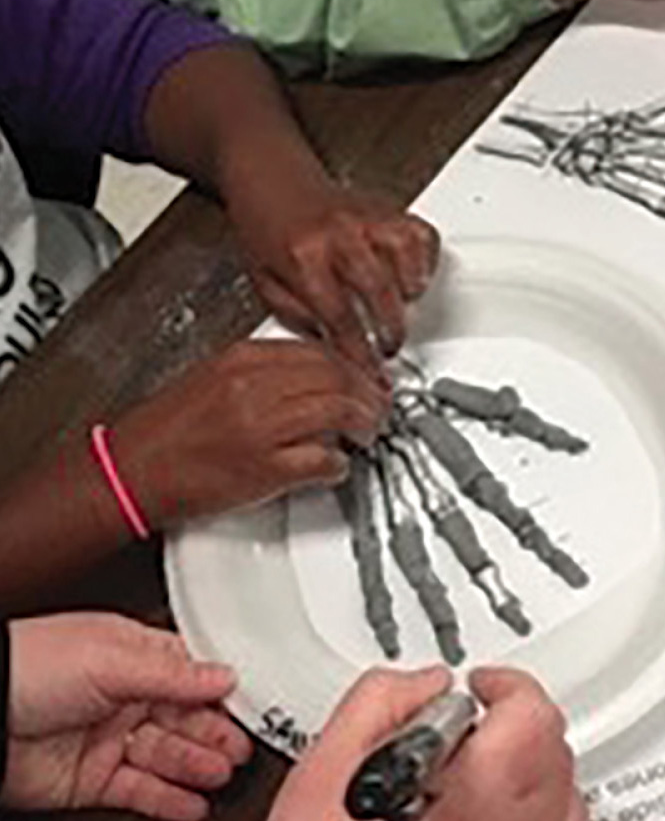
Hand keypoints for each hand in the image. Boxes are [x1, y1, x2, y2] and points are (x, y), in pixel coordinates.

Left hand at [2, 613, 250, 820]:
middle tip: (242, 748)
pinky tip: (194, 802)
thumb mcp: (112, 658)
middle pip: (187, 718)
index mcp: (133, 657)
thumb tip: (224, 676)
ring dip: (199, 766)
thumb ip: (174, 674)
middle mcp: (127, 696)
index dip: (223, 693)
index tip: (254, 706)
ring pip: (168, 755)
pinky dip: (170, 799)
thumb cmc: (27, 666)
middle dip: (217, 733)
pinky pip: (142, 791)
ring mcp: (111, 738)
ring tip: (222, 775)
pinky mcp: (95, 780)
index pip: (193, 675)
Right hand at [111, 339, 388, 526]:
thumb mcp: (213, 376)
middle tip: (379, 406)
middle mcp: (253, 386)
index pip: (318, 351)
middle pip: (336, 376)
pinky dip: (338, 464)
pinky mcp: (264, 468)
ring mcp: (260, 427)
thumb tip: (314, 377)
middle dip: (368, 392)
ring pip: (338, 411)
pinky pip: (322, 459)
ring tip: (367, 433)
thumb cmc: (166, 430)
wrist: (130, 470)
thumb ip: (263, 372)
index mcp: (242, 358)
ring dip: (363, 423)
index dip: (353, 366)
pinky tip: (336, 466)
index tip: (366, 378)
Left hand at [229, 167, 439, 369]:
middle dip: (389, 334)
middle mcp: (339, 234)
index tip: (370, 375)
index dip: (359, 356)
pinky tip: (408, 279)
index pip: (341, 320)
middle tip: (388, 348)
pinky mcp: (388, 207)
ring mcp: (368, 218)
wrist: (269, 179)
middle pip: (380, 297)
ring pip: (408, 266)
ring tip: (398, 311)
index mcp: (302, 257)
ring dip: (408, 300)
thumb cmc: (267, 229)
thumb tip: (337, 349)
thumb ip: (299, 318)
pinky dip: (424, 264)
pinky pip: (423, 239)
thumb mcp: (265, 284)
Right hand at [258, 666, 595, 820]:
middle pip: (553, 751)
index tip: (480, 687)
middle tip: (471, 728)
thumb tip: (426, 686)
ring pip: (570, 803)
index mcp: (479, 794)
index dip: (505, 684)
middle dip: (516, 724)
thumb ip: (385, 698)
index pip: (531, 713)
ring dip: (539, 773)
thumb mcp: (332, 757)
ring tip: (492, 772)